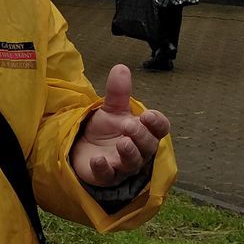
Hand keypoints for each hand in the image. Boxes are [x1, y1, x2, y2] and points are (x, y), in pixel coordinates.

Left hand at [71, 64, 170, 185]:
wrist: (83, 148)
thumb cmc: (105, 130)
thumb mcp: (111, 109)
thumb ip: (118, 92)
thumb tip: (121, 67)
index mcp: (144, 132)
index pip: (160, 129)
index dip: (157, 122)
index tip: (147, 115)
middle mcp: (138, 150)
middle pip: (148, 146)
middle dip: (141, 136)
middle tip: (129, 125)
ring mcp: (122, 165)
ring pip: (132, 163)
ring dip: (129, 152)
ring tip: (122, 142)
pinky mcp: (105, 176)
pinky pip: (107, 175)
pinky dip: (103, 168)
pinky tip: (98, 160)